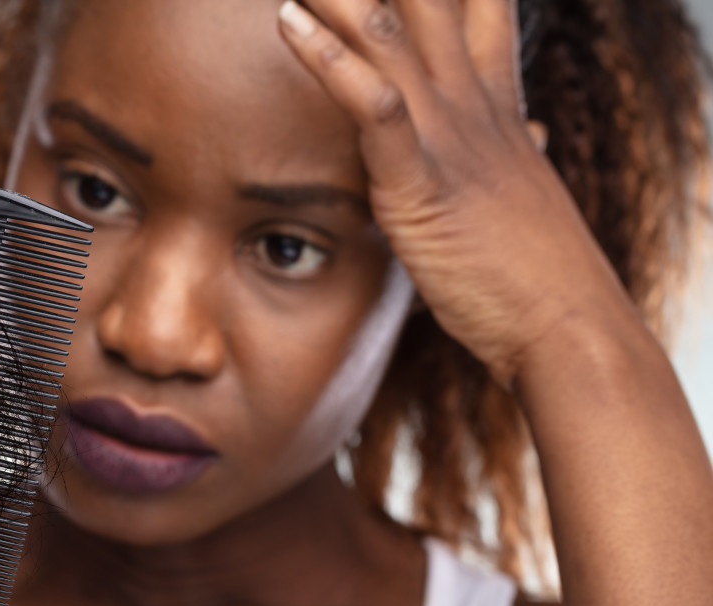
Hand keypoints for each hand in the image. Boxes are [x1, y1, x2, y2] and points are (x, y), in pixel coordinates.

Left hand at [277, 0, 634, 387]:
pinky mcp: (422, 181)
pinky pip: (373, 105)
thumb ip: (514, 151)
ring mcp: (449, 139)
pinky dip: (327, 61)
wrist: (565, 327)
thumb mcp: (523, 194)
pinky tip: (288, 22)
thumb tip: (530, 131)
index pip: (474, 11)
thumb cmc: (534, 271)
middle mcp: (473, 106)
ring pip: (388, 37)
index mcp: (494, 107)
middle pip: (424, 5)